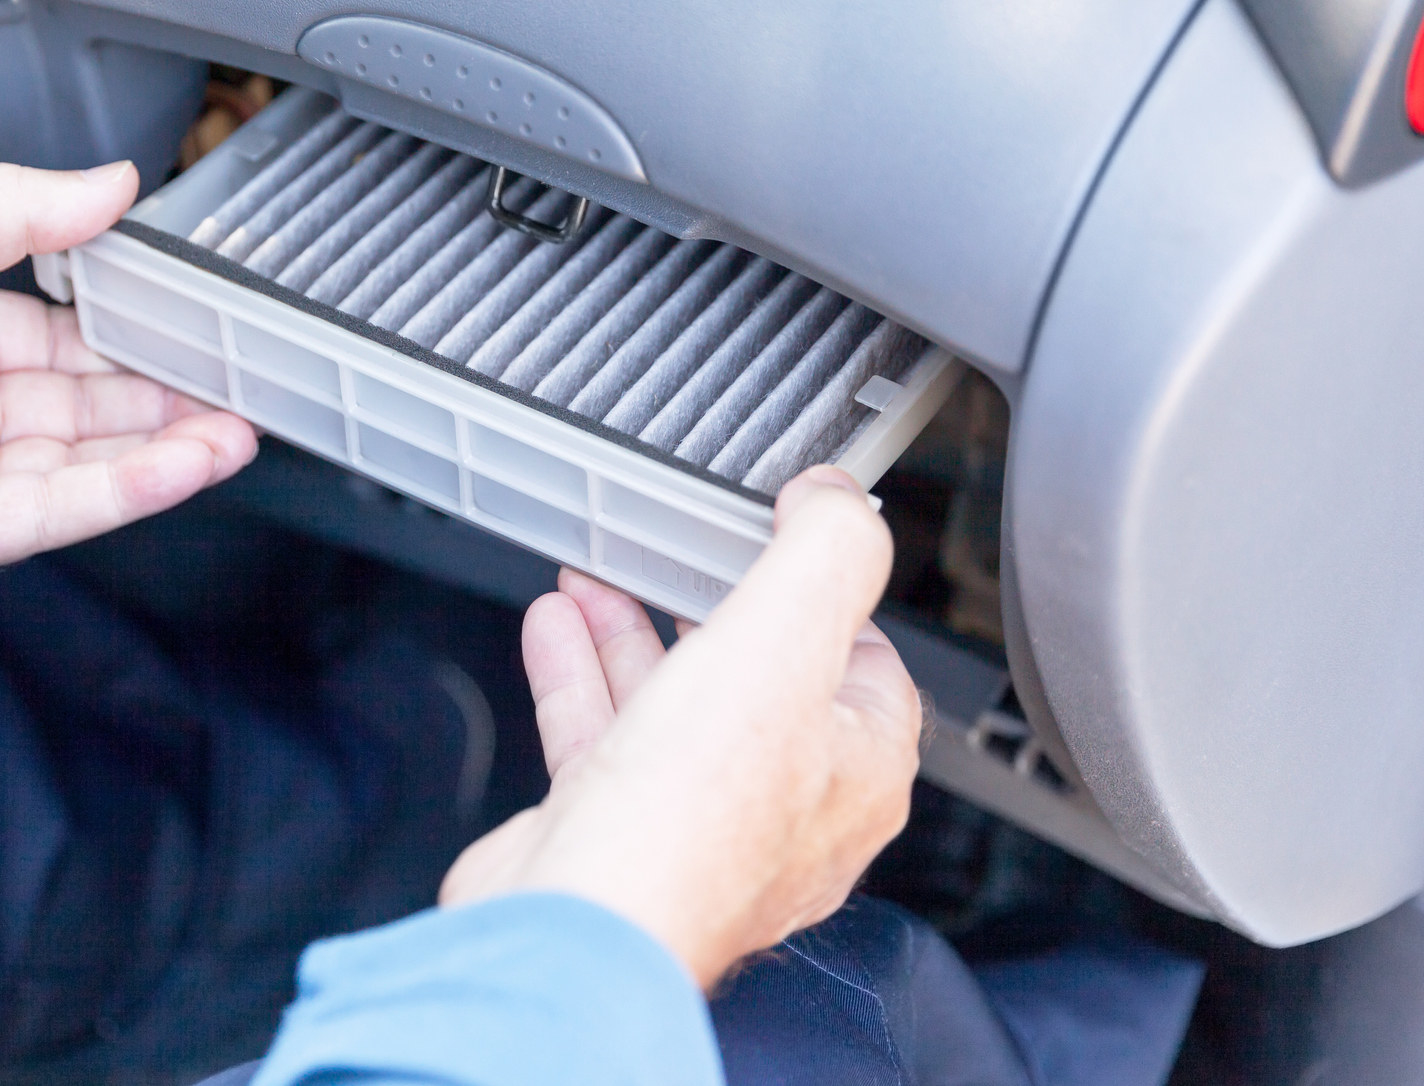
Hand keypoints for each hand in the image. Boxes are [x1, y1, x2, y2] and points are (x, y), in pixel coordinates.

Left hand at [0, 161, 258, 592]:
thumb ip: (17, 213)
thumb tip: (112, 182)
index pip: (61, 331)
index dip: (132, 326)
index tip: (198, 317)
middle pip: (86, 399)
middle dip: (166, 389)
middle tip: (241, 377)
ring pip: (87, 457)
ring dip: (167, 442)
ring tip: (241, 422)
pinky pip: (60, 507)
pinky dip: (130, 486)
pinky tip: (188, 459)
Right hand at [440, 466, 920, 988]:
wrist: (581, 924)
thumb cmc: (692, 816)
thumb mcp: (784, 638)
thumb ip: (826, 553)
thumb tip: (838, 499)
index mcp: (857, 768)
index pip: (868, 658)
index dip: (825, 588)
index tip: (783, 532)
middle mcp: (787, 806)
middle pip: (759, 675)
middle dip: (710, 600)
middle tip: (683, 549)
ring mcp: (699, 824)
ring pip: (675, 702)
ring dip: (633, 629)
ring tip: (599, 571)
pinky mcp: (620, 833)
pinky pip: (605, 738)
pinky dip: (579, 674)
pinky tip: (555, 625)